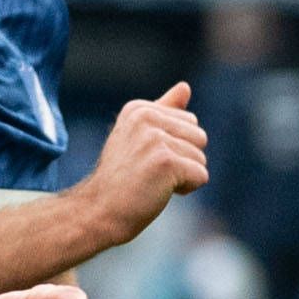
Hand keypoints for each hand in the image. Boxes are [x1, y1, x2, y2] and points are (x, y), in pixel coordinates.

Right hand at [78, 83, 207, 245]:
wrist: (98, 212)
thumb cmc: (121, 180)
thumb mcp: (140, 138)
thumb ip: (164, 110)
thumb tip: (185, 86)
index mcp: (139, 109)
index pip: (189, 122)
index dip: (174, 147)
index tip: (144, 159)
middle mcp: (146, 118)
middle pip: (199, 137)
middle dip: (184, 160)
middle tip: (149, 173)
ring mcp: (155, 139)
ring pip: (201, 159)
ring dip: (183, 177)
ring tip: (152, 183)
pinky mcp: (165, 161)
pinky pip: (201, 176)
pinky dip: (186, 189)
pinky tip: (159, 192)